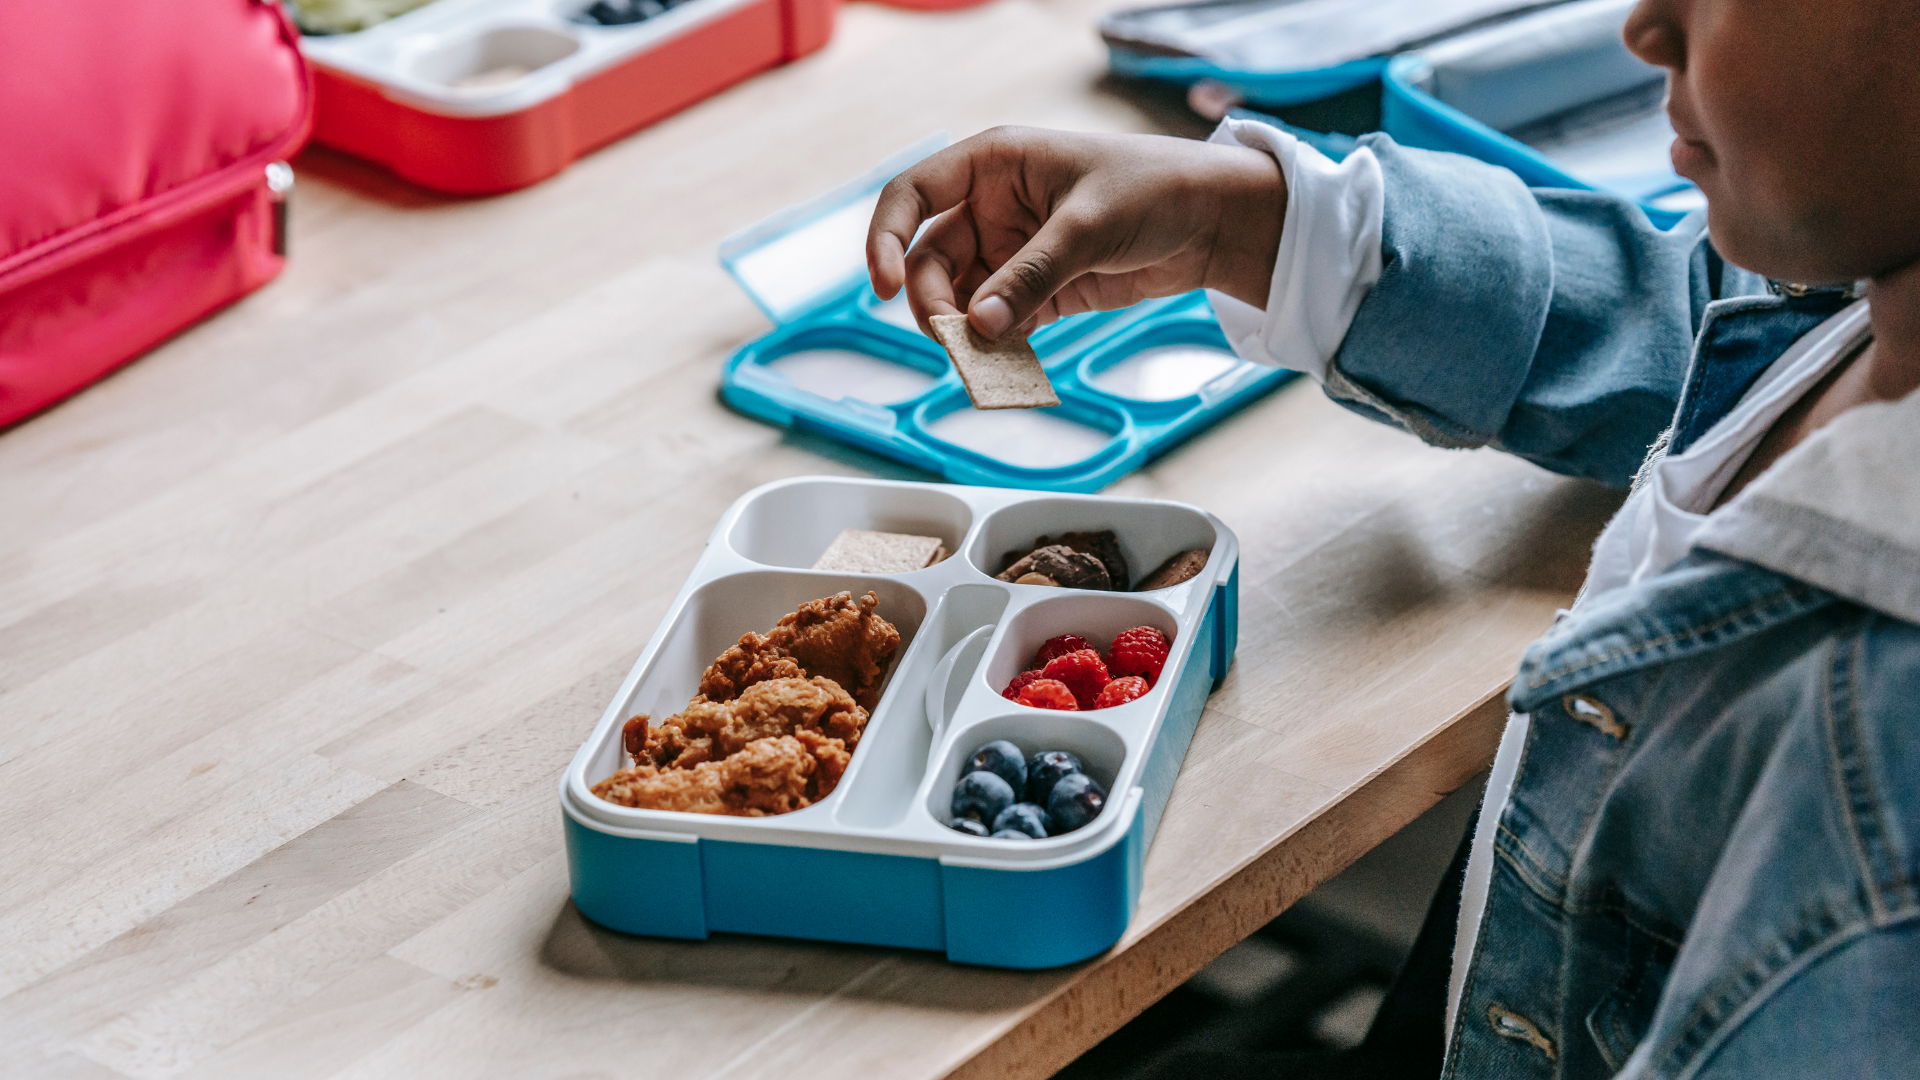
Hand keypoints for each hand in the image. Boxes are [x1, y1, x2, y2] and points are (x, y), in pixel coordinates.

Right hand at [865, 126, 1286, 338]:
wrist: (1214, 221)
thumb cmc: (1154, 191)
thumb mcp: (1088, 227)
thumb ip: (1031, 276)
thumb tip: (981, 326)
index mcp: (993, 164)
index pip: (912, 194)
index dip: (886, 238)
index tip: (886, 286)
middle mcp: (992, 207)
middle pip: (931, 260)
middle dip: (935, 302)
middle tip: (956, 340)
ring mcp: (1012, 252)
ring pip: (961, 299)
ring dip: (966, 333)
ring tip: (984, 363)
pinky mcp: (1037, 292)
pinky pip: (999, 324)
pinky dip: (998, 348)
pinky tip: (1008, 369)